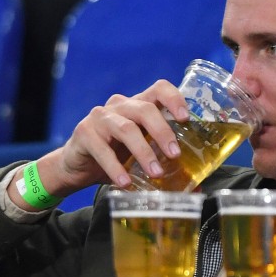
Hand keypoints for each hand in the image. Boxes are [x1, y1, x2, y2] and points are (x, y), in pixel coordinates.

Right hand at [24, 81, 190, 204]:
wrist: (78, 166)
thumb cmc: (116, 157)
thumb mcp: (141, 155)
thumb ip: (164, 164)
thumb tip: (197, 187)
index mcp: (138, 105)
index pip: (159, 89)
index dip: (174, 99)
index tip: (186, 118)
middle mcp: (120, 106)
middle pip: (145, 109)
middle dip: (163, 132)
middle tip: (175, 155)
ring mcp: (101, 117)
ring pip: (126, 128)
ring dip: (143, 152)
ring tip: (155, 173)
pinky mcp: (84, 133)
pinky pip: (102, 149)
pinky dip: (115, 167)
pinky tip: (124, 182)